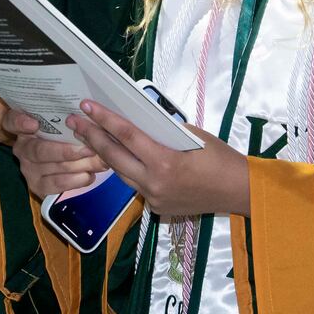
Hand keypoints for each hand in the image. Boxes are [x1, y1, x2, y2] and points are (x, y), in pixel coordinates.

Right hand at [4, 111, 106, 198]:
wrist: (53, 161)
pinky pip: (58, 185)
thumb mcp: (57, 121)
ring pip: (55, 168)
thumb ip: (64, 117)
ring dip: (80, 165)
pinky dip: (77, 180)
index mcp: (21, 126)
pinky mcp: (37, 186)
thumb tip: (88, 116)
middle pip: (41, 151)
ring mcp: (28, 169)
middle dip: (68, 151)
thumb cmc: (58, 134)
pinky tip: (90, 174)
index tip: (33, 124)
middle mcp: (21, 148)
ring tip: (100, 161)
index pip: (12, 121)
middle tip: (91, 148)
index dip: (20, 122)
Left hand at [71, 101, 248, 218]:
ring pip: (121, 173)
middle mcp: (153, 183)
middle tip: (74, 120)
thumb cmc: (219, 158)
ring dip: (105, 154)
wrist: (239, 192)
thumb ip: (162, 131)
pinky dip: (127, 170)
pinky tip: (117, 158)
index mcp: (164, 162)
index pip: (126, 136)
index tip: (86, 106)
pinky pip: (135, 185)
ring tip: (88, 136)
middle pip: (114, 156)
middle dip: (91, 137)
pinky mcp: (157, 207)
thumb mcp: (191, 136)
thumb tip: (138, 119)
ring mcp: (154, 198)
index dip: (104, 119)